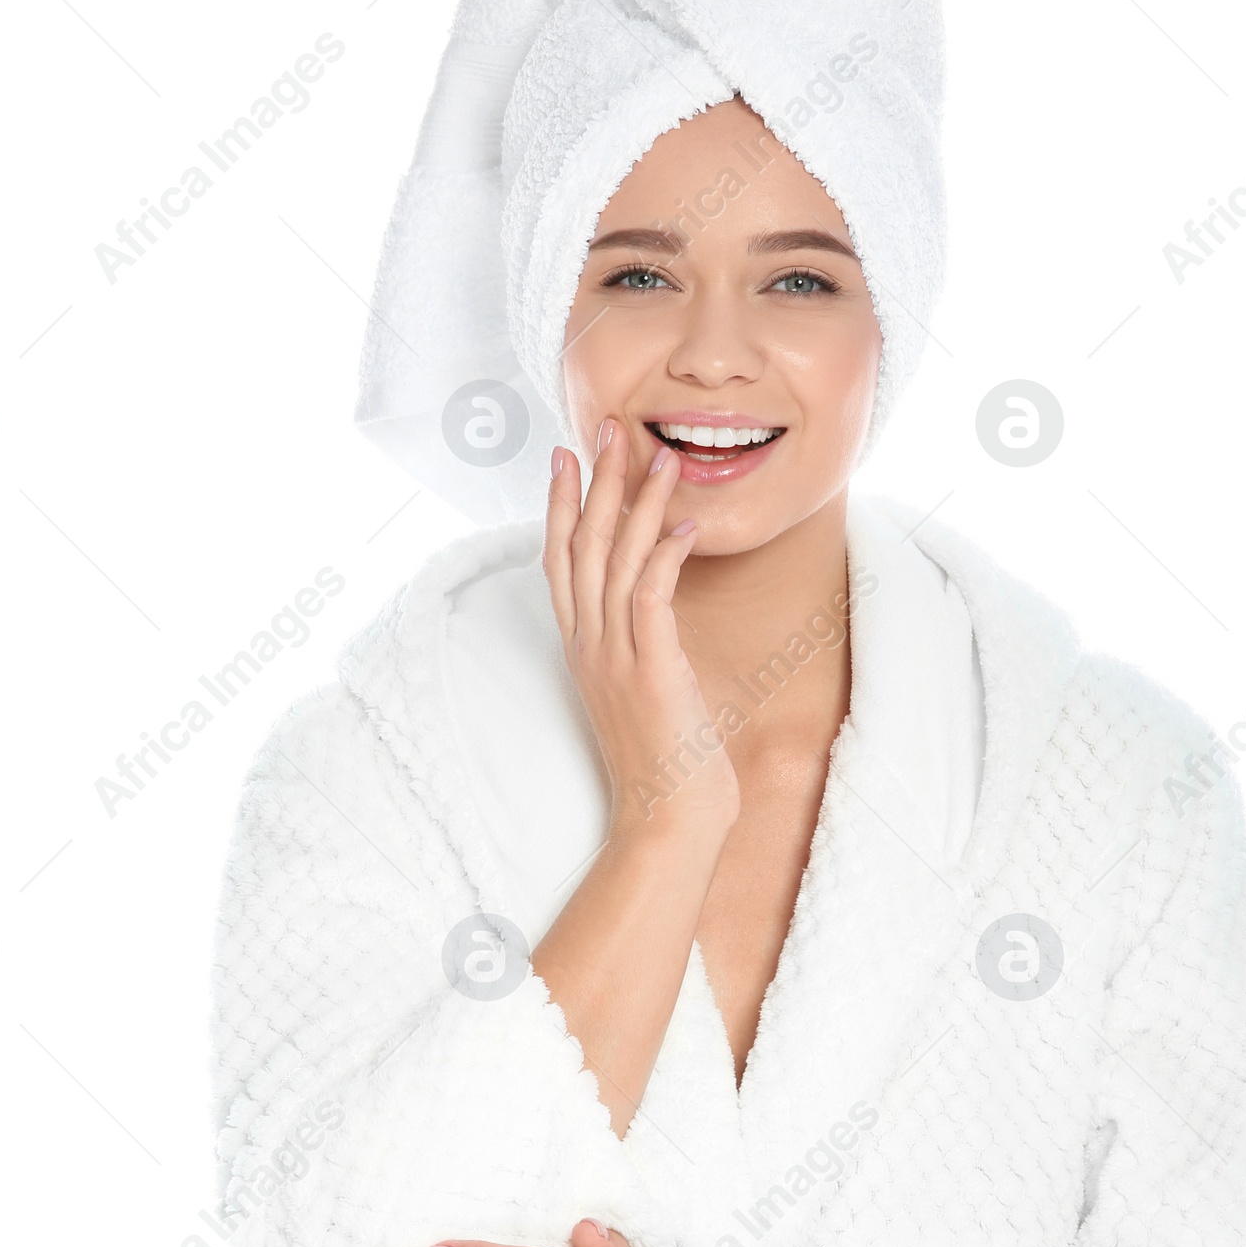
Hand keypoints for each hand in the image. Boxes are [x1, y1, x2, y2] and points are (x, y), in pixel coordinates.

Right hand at [543, 417, 738, 840]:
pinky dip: (665, 554)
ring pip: (617, 560)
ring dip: (639, 502)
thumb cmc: (666, 759)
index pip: (560, 561)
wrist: (669, 818)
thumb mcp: (643, 688)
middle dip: (597, 482)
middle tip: (610, 428)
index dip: (561, 505)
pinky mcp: (651, 670)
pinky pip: (652, 596)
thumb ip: (640, 644)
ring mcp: (616, 657)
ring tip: (661, 455)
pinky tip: (685, 521)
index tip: (567, 457)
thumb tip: (654, 609)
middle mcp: (590, 645)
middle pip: (583, 546)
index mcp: (582, 648)